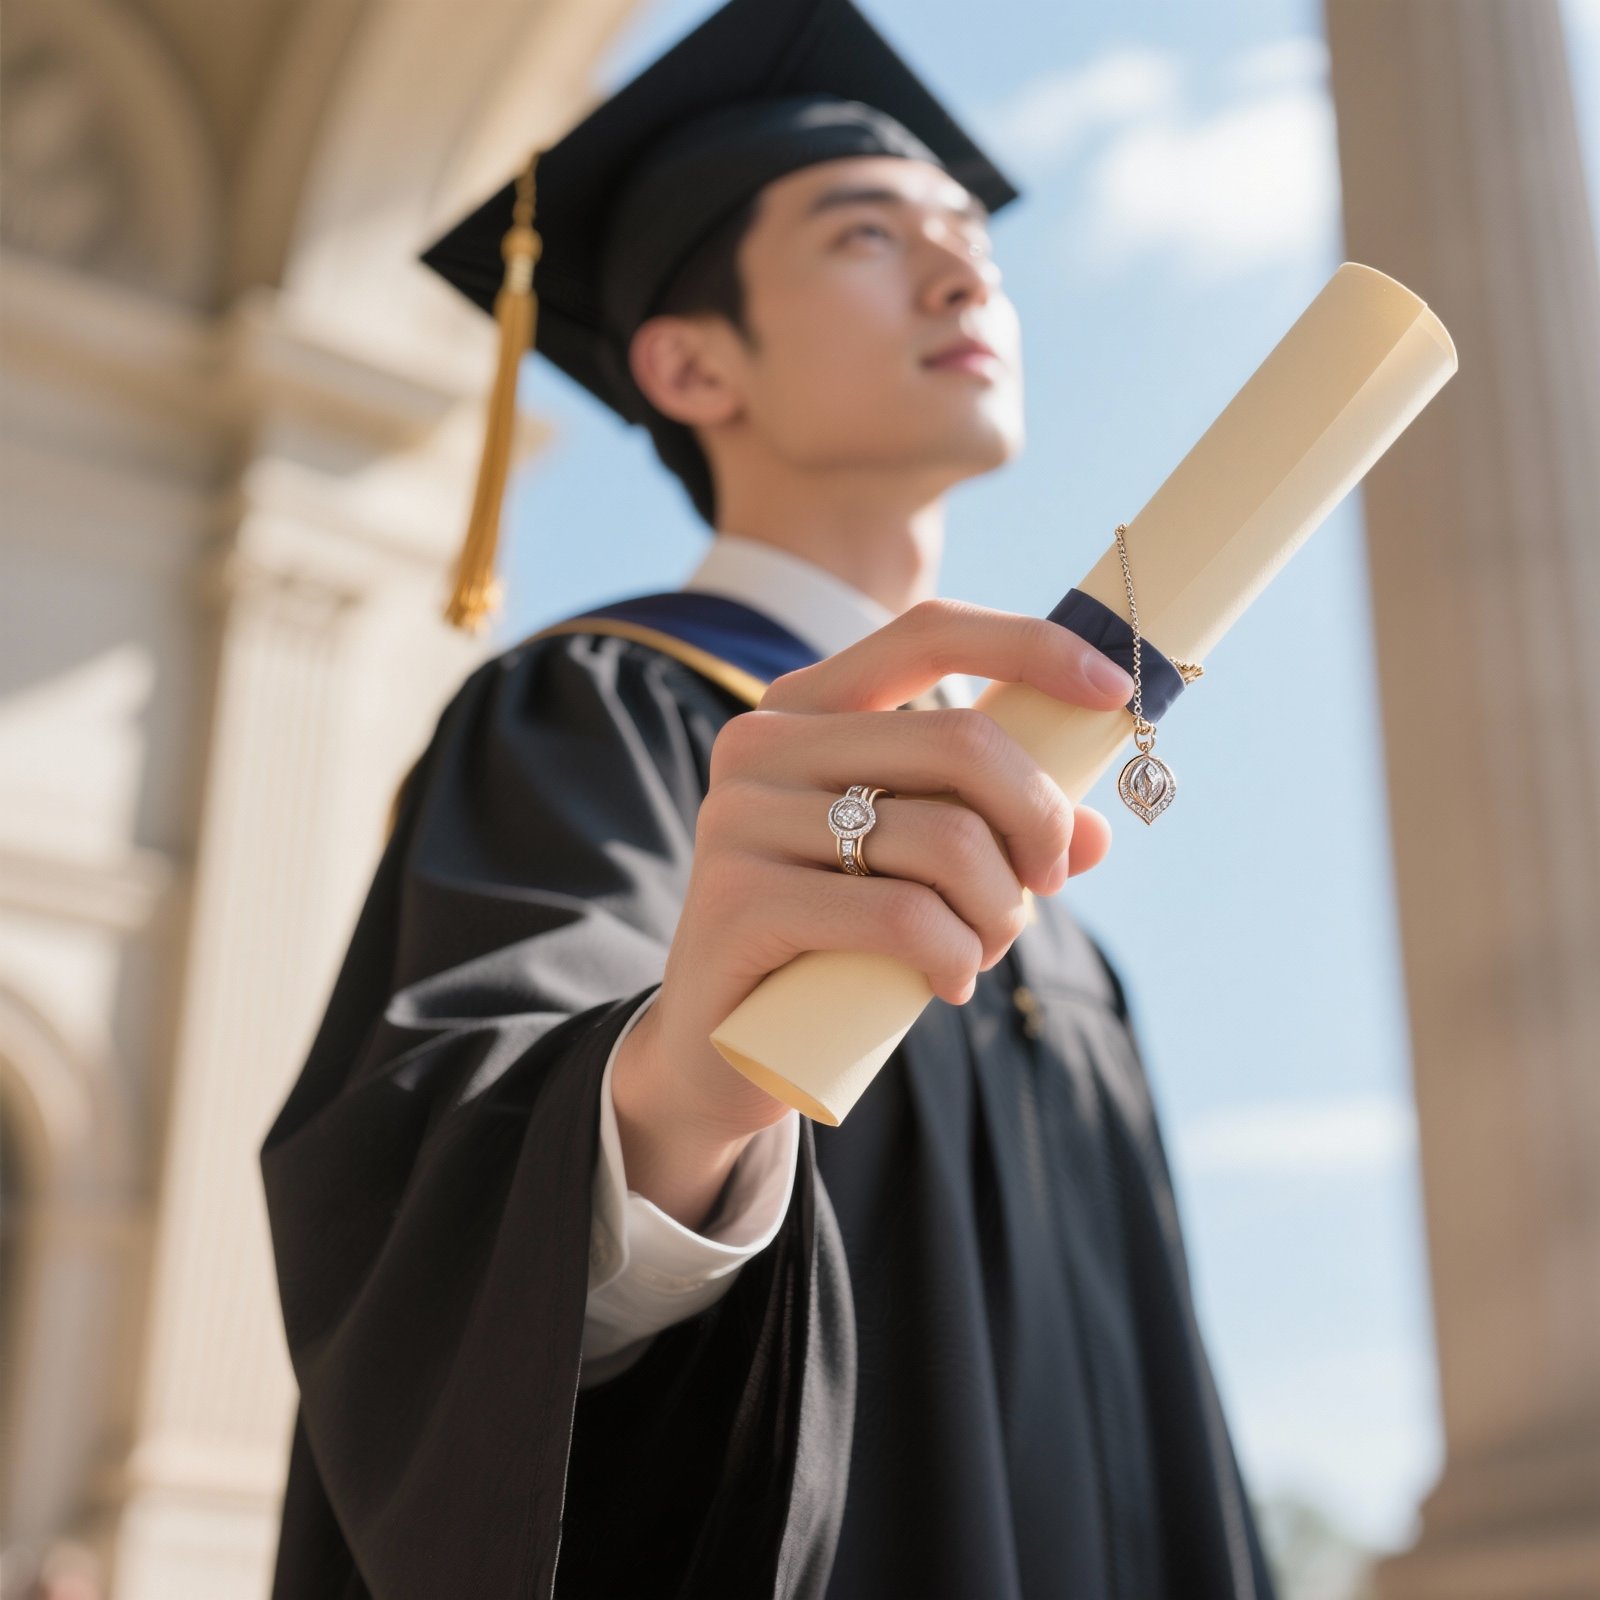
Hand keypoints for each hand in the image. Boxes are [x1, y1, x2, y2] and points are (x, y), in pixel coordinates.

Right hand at [614, 598, 1130, 1218]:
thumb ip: (996, 834)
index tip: (1112, 690)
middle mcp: (762, 743)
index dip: (1032, 647)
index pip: (928, 634)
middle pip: (962, 743)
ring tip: (981, 948)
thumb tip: (1093, 830)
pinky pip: (901, 916)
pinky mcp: (738, 901)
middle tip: (1046, 881)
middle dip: (1038, 822)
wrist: (719, 1043)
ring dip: (1001, 910)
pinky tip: (947, 981)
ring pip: (946, 840)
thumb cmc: (833, 938)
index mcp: (805, 709)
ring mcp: (740, 819)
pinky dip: (954, 955)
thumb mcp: (918, 870)